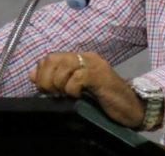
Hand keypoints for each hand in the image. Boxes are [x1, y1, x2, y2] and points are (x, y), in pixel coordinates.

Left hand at [29, 52, 143, 127]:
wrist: (132, 108)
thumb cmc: (105, 101)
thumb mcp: (77, 90)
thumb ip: (57, 79)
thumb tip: (32, 74)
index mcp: (79, 59)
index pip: (49, 57)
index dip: (42, 74)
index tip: (46, 91)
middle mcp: (86, 58)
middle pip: (52, 59)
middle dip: (46, 79)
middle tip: (54, 94)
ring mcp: (94, 65)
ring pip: (62, 66)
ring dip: (59, 85)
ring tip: (68, 95)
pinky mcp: (100, 75)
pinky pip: (77, 77)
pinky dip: (72, 89)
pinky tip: (79, 96)